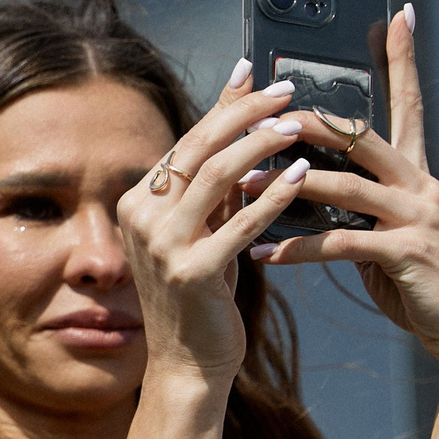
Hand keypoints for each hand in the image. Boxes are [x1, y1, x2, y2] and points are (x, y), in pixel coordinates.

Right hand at [114, 66, 320, 387]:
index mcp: (139, 202)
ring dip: (258, 146)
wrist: (189, 362)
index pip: (188, 140)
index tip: (257, 77)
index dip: (225, 107)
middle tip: (286, 92)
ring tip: (297, 127)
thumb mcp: (206, 228)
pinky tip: (299, 177)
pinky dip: (270, 198)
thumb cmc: (203, 294)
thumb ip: (218, 179)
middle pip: (197, 149)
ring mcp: (161, 246)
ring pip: (213, 178)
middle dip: (244, 114)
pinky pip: (237, 225)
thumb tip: (242, 119)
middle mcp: (141, 219)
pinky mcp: (191, 273)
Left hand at [250, 8, 438, 380]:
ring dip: (285, 186)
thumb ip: (353, 205)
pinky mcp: (408, 252)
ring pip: (345, 185)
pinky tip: (264, 254)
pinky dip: (298, 248)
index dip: (403, 59)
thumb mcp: (382, 234)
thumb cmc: (417, 280)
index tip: (396, 15)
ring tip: (238, 188)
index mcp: (415, 173)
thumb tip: (302, 186)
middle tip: (256, 116)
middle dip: (307, 124)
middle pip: (361, 136)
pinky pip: (342, 242)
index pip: (407, 104)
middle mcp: (420, 184)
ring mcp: (417, 216)